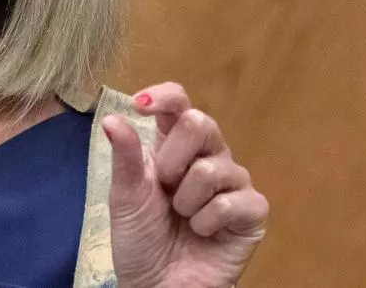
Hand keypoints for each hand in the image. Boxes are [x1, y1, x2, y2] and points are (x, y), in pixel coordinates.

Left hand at [103, 82, 267, 287]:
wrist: (157, 285)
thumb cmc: (141, 239)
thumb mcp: (124, 196)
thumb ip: (125, 157)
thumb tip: (113, 118)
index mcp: (173, 145)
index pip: (178, 104)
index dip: (164, 97)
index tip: (142, 104)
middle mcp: (208, 156)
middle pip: (200, 123)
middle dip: (172, 159)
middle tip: (164, 188)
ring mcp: (234, 183)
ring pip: (212, 168)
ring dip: (185, 201)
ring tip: (182, 218)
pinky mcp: (252, 212)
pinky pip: (231, 202)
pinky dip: (206, 221)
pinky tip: (202, 233)